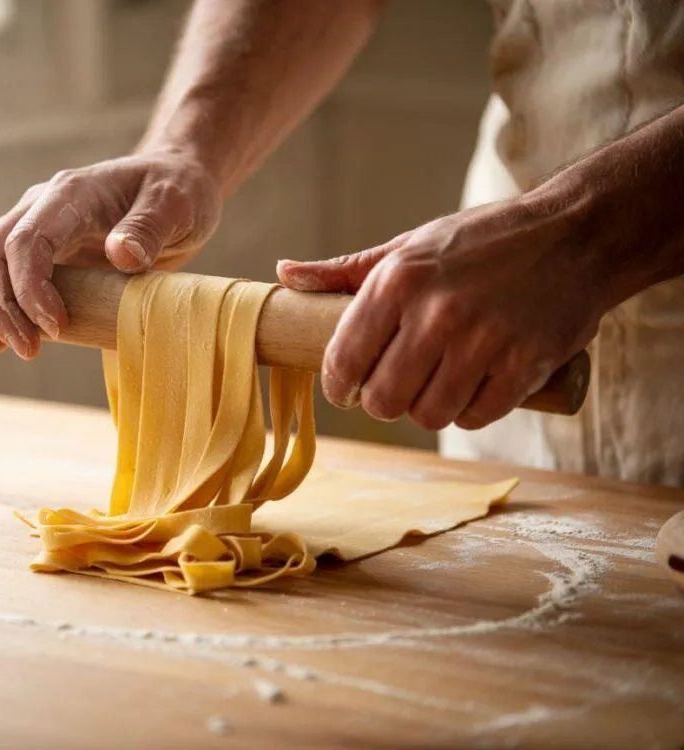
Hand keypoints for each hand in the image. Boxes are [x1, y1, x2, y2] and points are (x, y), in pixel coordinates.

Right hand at [0, 149, 221, 357]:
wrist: (175, 181)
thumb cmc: (179, 193)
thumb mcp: (178, 207)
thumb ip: (149, 228)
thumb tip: (119, 254)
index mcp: (72, 194)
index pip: (26, 241)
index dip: (30, 290)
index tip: (56, 328)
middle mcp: (41, 204)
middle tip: (28, 351)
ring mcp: (32, 222)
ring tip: (7, 348)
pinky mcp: (32, 243)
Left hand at [277, 197, 604, 430]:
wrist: (576, 234)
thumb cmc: (482, 241)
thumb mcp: (410, 245)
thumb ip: (345, 271)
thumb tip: (284, 275)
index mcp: (399, 279)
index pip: (344, 358)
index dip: (339, 384)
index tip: (346, 388)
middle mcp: (437, 312)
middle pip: (383, 398)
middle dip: (382, 401)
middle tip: (393, 389)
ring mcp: (484, 341)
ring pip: (428, 414)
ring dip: (426, 408)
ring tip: (433, 386)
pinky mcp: (525, 365)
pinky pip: (475, 417)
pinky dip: (468, 411)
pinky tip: (471, 388)